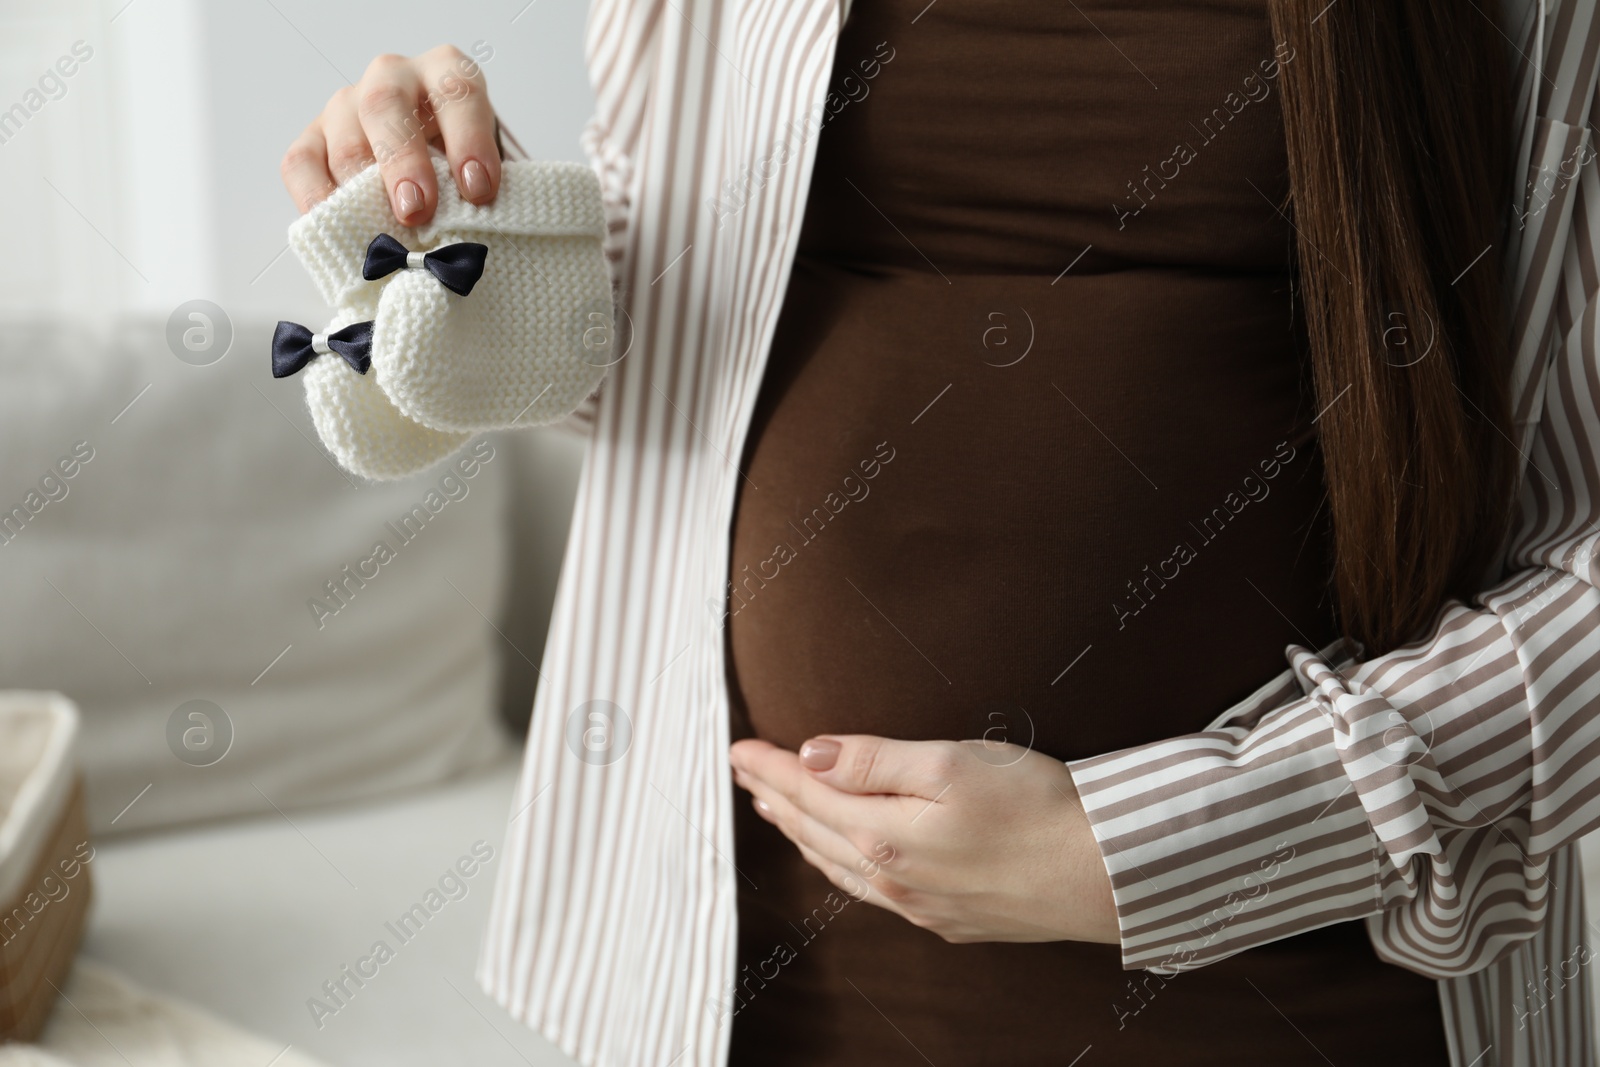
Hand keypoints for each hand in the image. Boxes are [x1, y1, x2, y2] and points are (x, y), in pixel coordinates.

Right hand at [281, 45, 500, 223]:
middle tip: (417, 210)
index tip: (479, 191)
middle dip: (402, 160)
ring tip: (381, 233)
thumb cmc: (461, 163)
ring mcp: (346, 105)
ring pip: (344, 140)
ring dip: (362, 190)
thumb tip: (468, 238)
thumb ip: (477, 189)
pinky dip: (317, 198)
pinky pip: (302, 164)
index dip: (468, 140)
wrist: (429, 161)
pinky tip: (338, 226)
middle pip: (385, 105)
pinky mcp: (312, 138)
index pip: (457, 91)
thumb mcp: (481, 165)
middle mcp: (392, 77)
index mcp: (445, 71)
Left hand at [728, 733, 1119, 944]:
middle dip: (775, 798)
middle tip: (745, 772)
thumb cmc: (1037, 807)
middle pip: (814, 832)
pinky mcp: (950, 919)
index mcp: (885, 836)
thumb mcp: (950, 762)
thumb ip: (873, 760)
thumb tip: (810, 755)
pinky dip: (839, 865)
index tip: (736, 748)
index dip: (770, 766)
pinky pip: (871, 892)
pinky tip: (842, 857)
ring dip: (802, 833)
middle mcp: (893, 879)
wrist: (1105, 874)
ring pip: (838, 867)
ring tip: (777, 808)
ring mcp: (920, 905)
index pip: (809, 793)